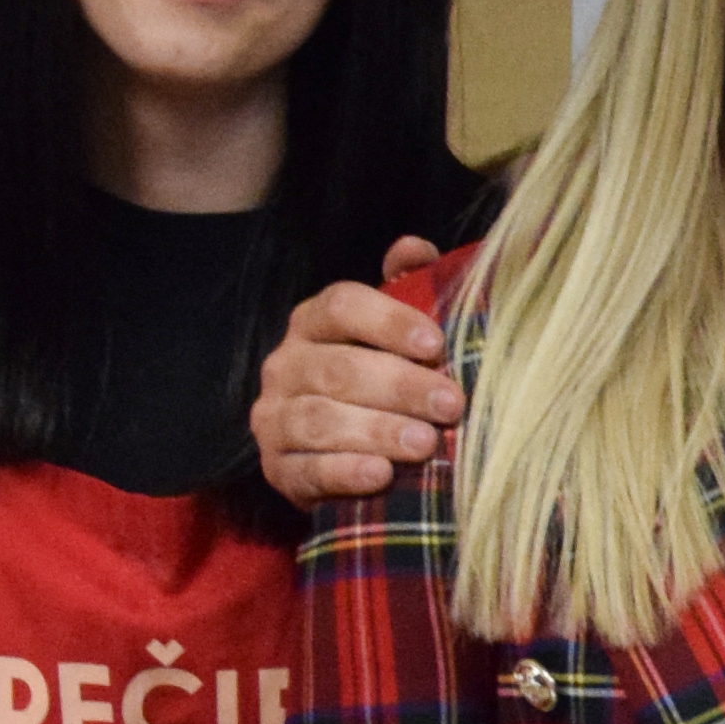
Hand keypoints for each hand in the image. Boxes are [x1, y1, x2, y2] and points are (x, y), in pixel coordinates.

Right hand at [253, 245, 467, 506]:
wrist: (341, 453)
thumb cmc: (379, 380)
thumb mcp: (393, 333)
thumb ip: (406, 286)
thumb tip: (416, 248)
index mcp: (312, 322)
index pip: (341, 306)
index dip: (389, 321)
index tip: (436, 344)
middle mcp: (284, 365)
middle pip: (338, 368)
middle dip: (400, 386)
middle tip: (451, 405)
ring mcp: (273, 418)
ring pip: (319, 419)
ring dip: (376, 431)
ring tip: (425, 443)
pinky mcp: (276, 469)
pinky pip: (305, 470)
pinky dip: (344, 472)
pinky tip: (381, 475)